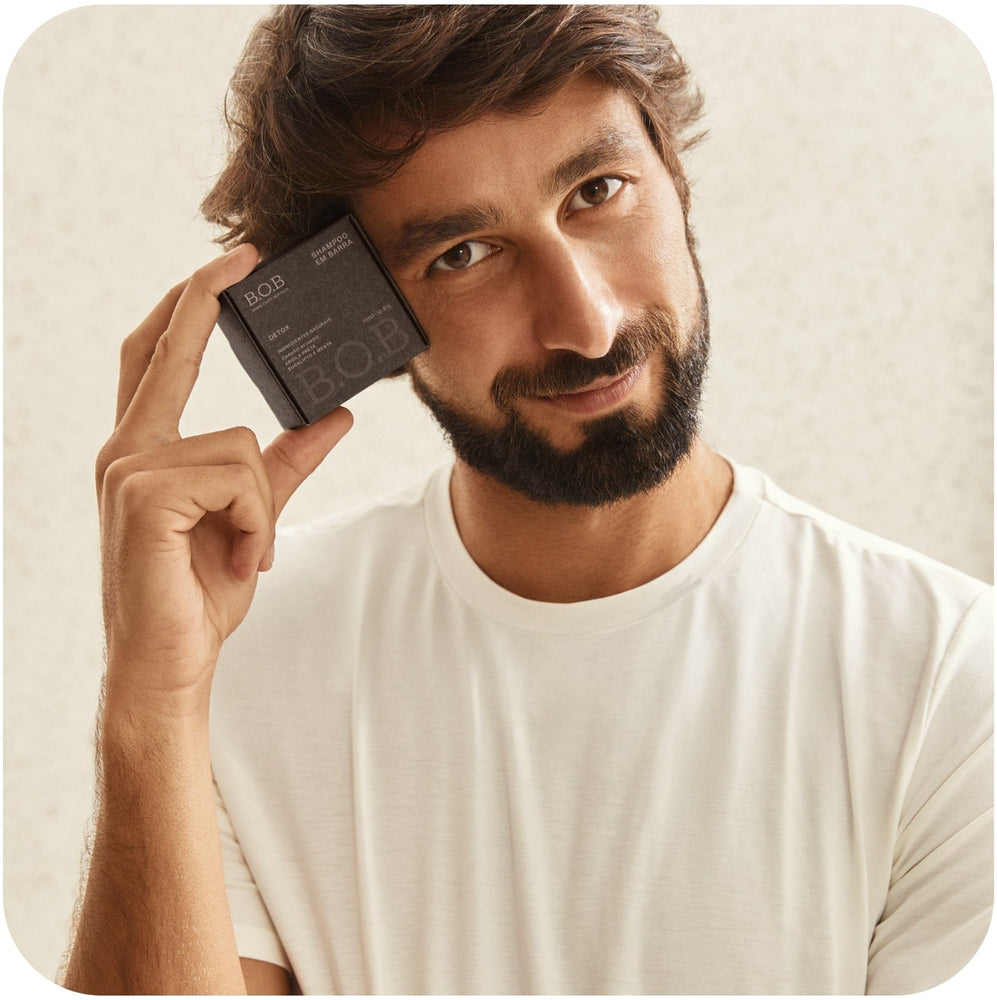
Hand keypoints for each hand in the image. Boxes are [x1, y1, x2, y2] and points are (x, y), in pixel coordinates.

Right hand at [95, 246, 352, 713]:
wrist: (170, 661)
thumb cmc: (199, 590)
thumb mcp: (254, 515)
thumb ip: (289, 463)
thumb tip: (336, 416)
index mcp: (144, 451)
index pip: (157, 357)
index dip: (188, 306)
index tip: (229, 264)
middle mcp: (125, 451)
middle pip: (166, 352)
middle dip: (205, 299)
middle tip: (248, 255)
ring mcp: (129, 471)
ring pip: (240, 444)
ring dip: (262, 505)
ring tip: (246, 549)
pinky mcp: (144, 497)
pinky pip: (238, 478)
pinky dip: (256, 521)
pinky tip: (239, 556)